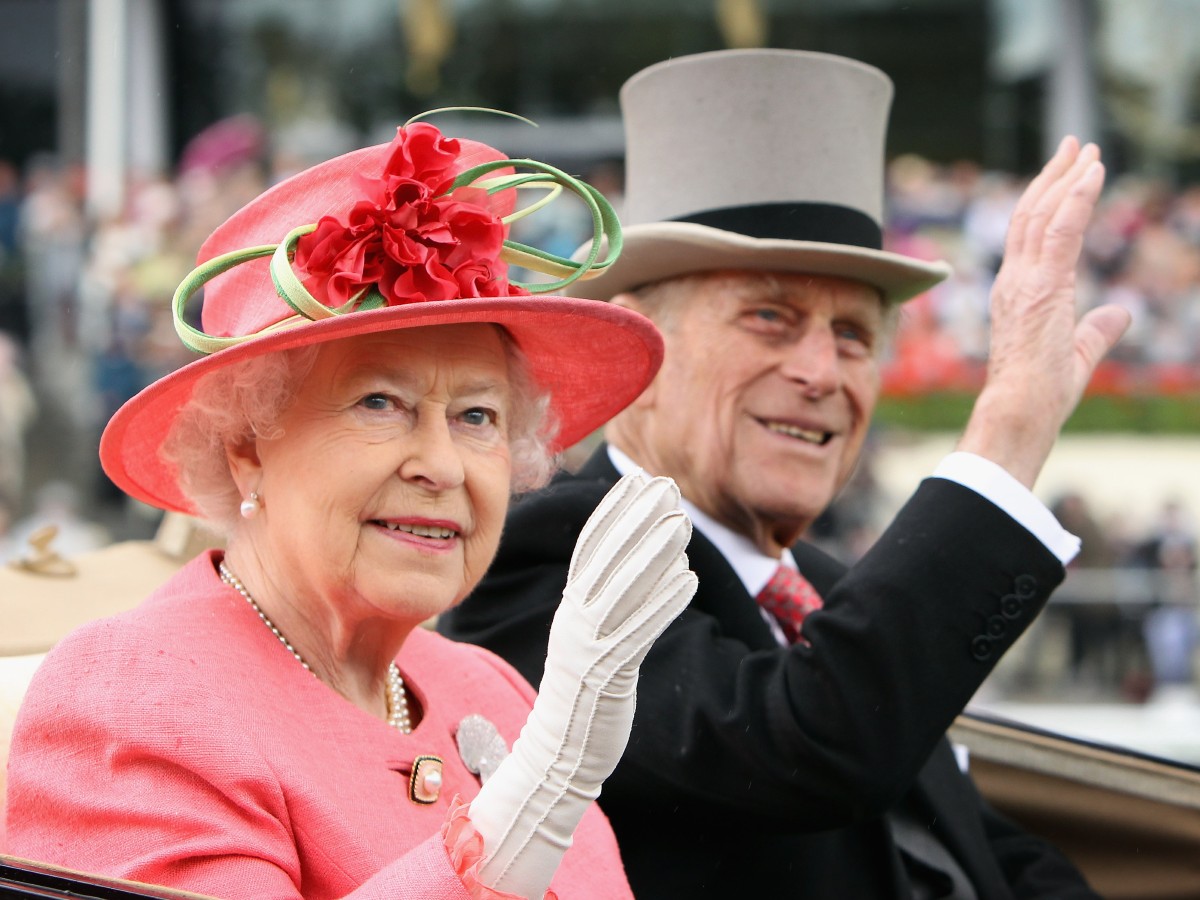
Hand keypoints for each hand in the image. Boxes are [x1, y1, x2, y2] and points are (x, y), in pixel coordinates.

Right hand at [467, 471, 696, 897]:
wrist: (559, 753)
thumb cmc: (584, 692)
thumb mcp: (591, 638)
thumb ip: (608, 601)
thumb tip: (638, 559)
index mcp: (570, 608)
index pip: (589, 548)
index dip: (612, 512)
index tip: (637, 481)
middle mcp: (575, 620)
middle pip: (606, 560)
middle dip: (637, 519)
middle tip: (667, 487)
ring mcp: (588, 647)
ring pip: (622, 590)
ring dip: (654, 553)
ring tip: (683, 522)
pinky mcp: (607, 675)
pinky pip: (638, 632)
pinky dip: (663, 603)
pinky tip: (689, 580)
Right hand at [957, 136, 1131, 486]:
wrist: (1020, 409)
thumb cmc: (1041, 393)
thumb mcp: (1078, 354)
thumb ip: (1098, 329)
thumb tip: (1121, 312)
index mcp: (1018, 293)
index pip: (1030, 236)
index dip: (1047, 201)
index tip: (1067, 174)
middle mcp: (1014, 280)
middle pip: (1030, 214)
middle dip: (1054, 176)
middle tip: (1075, 146)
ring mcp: (1024, 280)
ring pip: (1043, 214)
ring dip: (1067, 177)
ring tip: (1086, 149)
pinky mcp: (1042, 284)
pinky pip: (1060, 230)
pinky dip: (1077, 197)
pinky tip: (1092, 173)